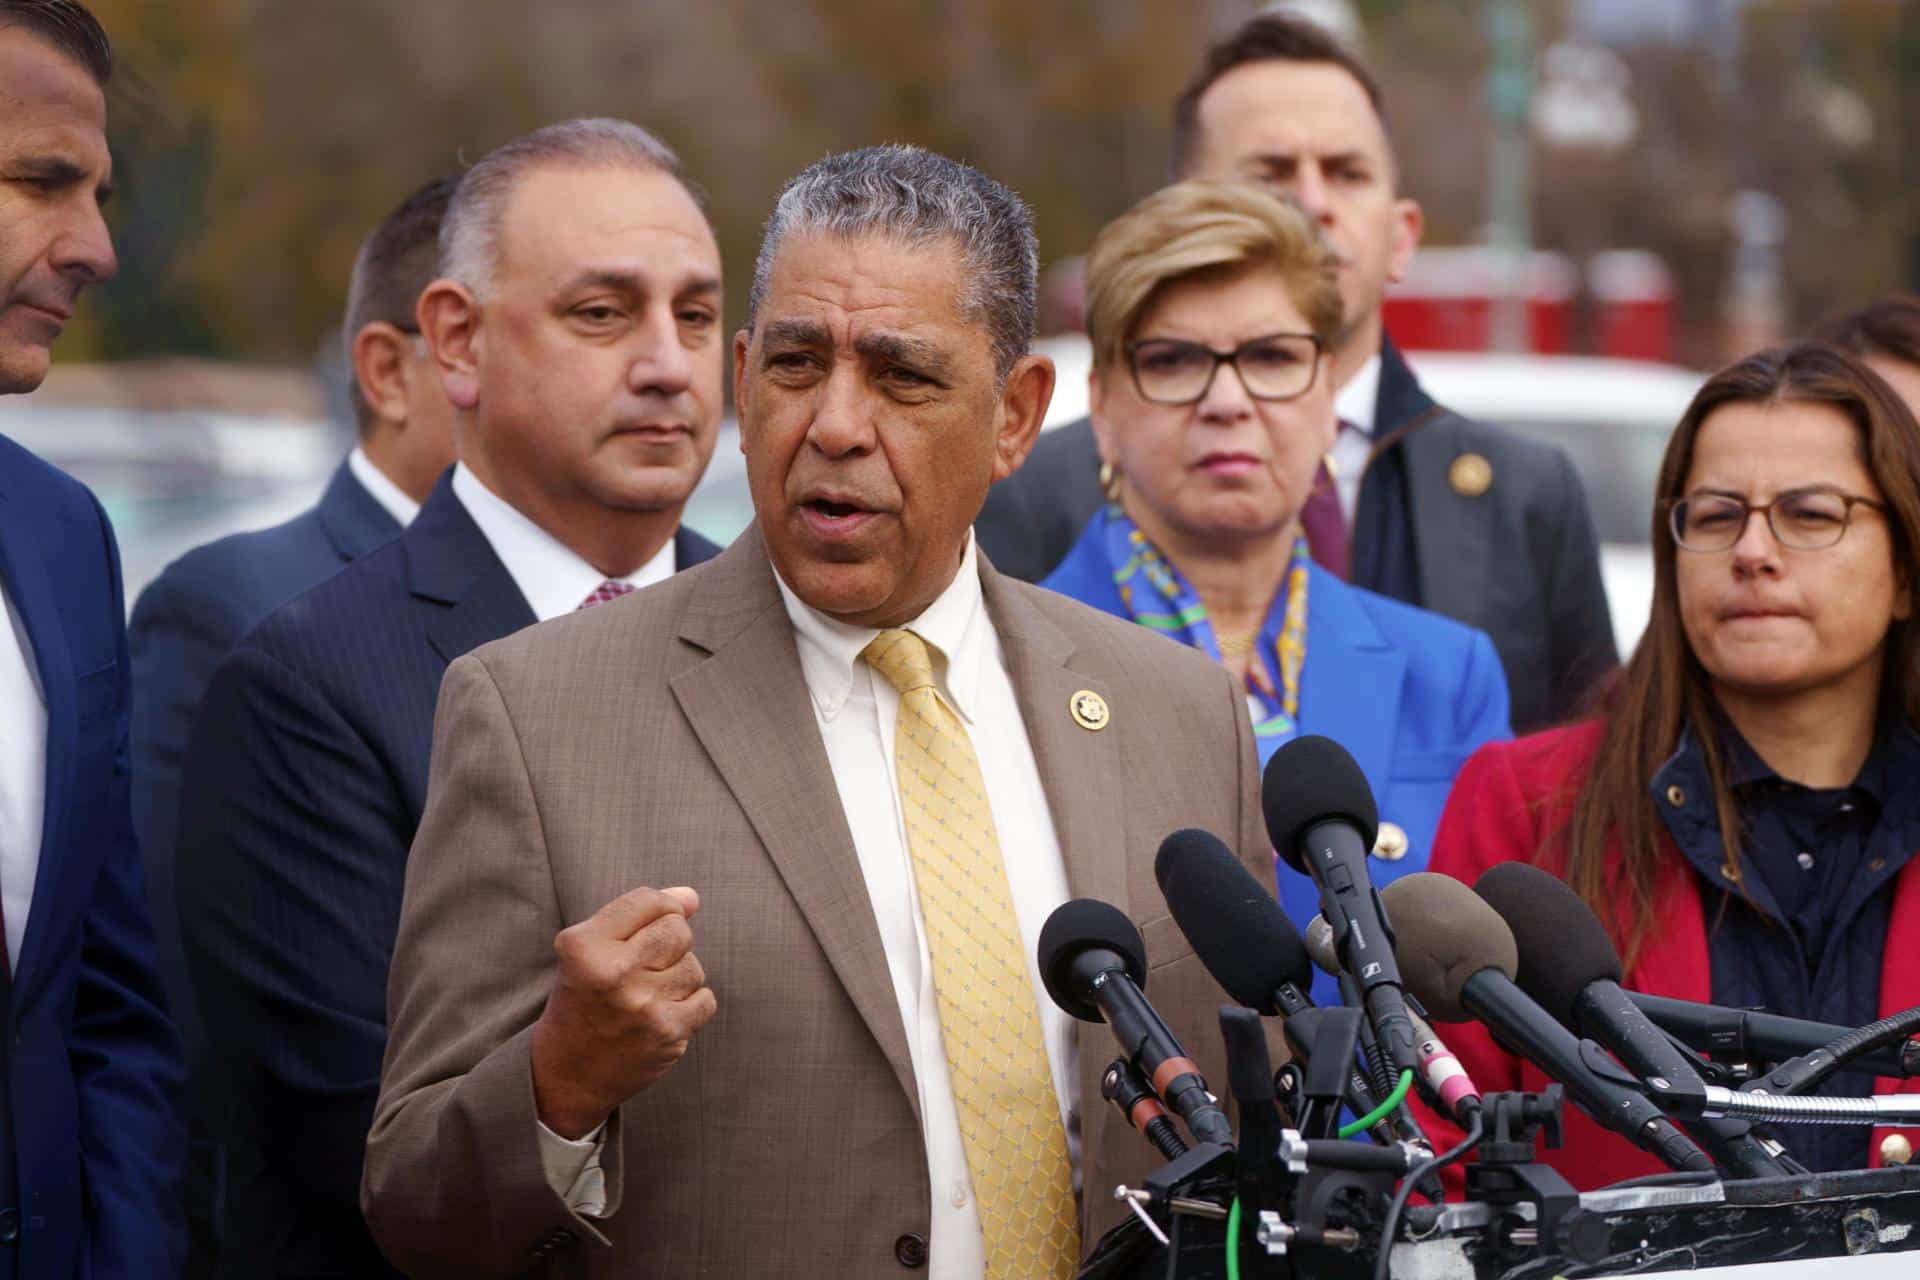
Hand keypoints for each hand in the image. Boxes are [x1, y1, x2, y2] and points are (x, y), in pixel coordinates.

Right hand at [530, 885, 716, 1137]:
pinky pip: (705, 999)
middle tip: (644, 966)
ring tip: (647, 995)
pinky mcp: (668, 1034)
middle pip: (678, 930)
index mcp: (585, 946)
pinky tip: (661, 1014)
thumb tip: (692, 897)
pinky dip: (690, 1005)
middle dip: (669, 943)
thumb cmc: (583, 1000)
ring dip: (678, 977)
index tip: (644, 930)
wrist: (566, 1076)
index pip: (648, 900)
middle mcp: (614, 973)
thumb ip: (639, 914)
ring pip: (694, 966)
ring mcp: (644, 1005)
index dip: (656, 910)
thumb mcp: (590, 949)